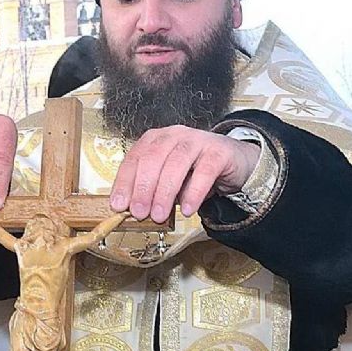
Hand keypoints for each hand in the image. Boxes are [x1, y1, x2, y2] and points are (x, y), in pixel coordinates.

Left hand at [109, 127, 260, 221]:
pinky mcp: (219, 151)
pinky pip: (204, 172)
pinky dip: (194, 192)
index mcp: (156, 139)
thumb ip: (152, 190)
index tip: (118, 205)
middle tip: (139, 213)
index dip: (125, 182)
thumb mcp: (168, 180)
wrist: (233, 162)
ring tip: (159, 215)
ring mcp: (198, 140)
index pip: (134, 158)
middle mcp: (174, 135)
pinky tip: (188, 209)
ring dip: (165, 192)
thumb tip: (133, 211)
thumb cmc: (194, 172)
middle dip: (143, 188)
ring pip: (176, 163)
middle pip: (153, 158)